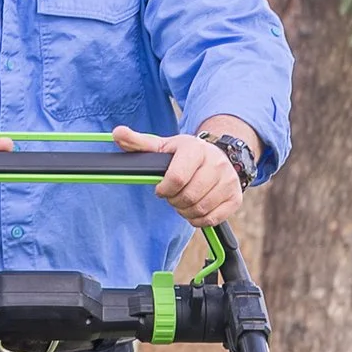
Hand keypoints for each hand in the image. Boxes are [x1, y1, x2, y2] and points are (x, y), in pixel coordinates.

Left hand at [114, 124, 252, 224]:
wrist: (222, 155)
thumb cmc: (187, 153)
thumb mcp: (164, 146)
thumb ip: (139, 143)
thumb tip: (117, 133)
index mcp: (195, 149)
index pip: (176, 179)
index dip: (164, 189)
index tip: (161, 188)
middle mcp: (216, 164)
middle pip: (188, 196)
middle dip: (174, 200)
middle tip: (173, 195)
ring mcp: (228, 181)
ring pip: (200, 209)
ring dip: (185, 211)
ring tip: (183, 200)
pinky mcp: (235, 198)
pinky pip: (212, 219)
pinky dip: (198, 219)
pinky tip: (195, 208)